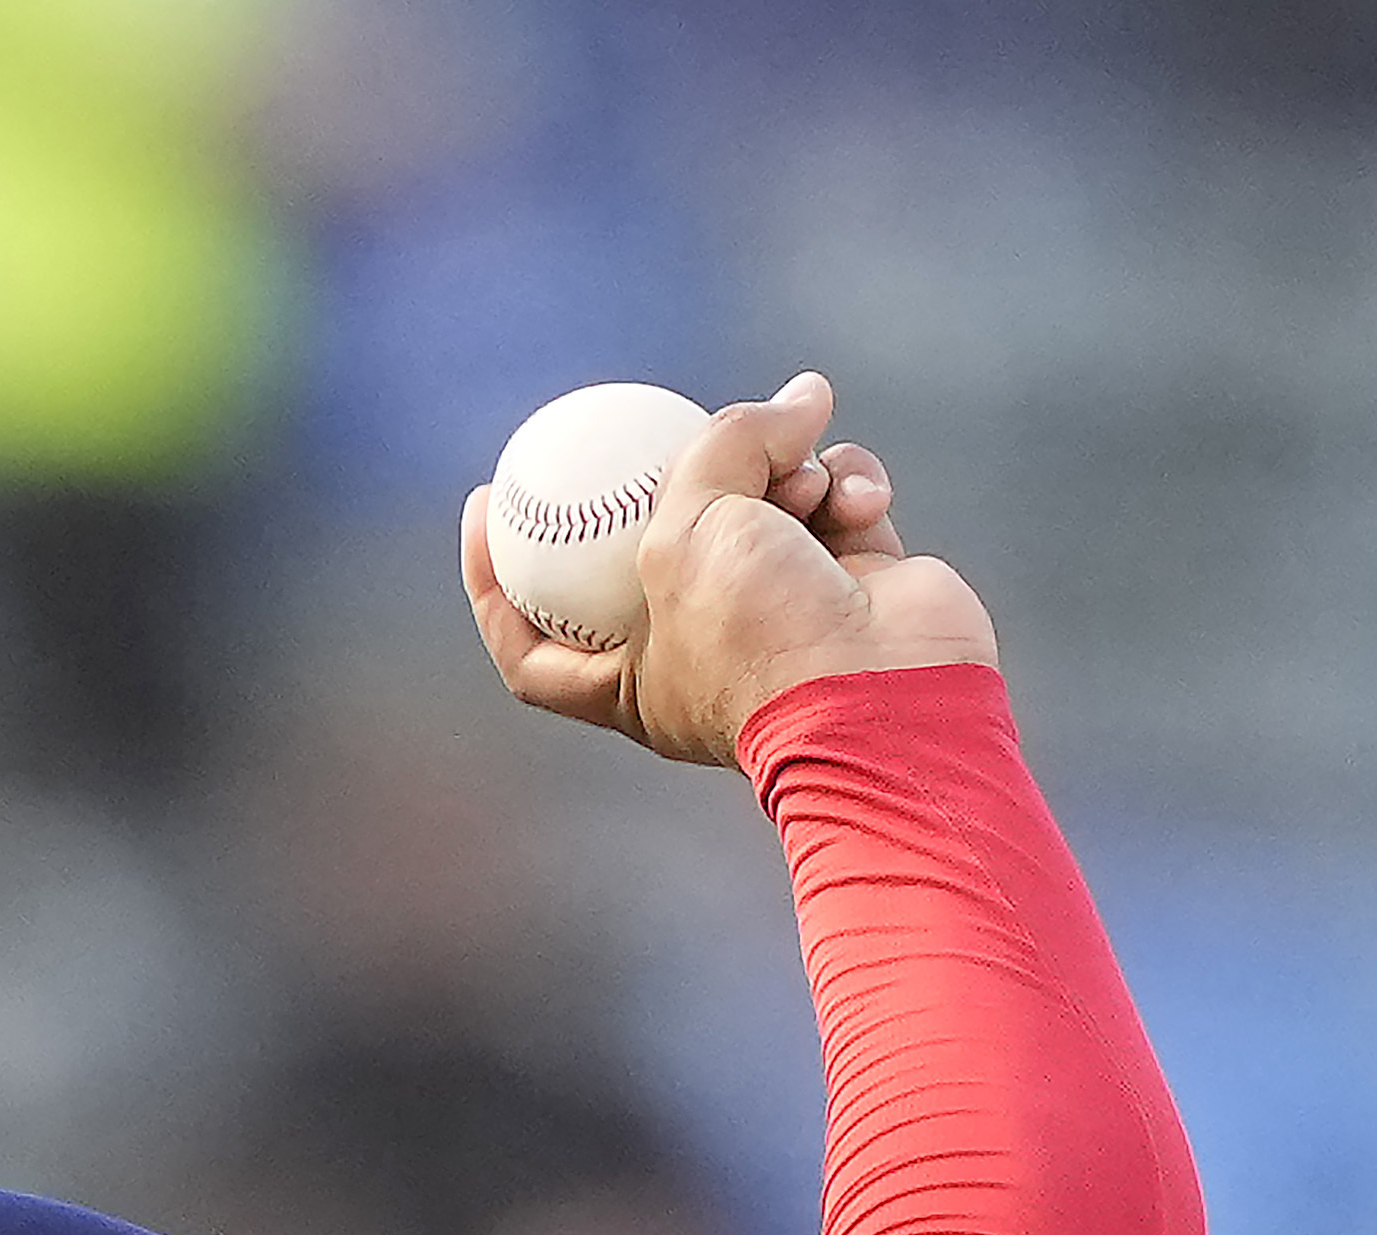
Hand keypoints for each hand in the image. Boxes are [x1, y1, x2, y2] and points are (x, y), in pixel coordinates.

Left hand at [464, 372, 998, 765]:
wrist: (891, 693)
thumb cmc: (766, 636)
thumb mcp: (692, 528)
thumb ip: (718, 447)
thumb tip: (801, 398)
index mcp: (632, 683)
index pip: (533, 644)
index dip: (493, 580)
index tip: (485, 503)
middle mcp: (702, 651)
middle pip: (663, 545)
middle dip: (678, 481)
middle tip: (671, 419)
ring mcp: (781, 615)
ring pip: (764, 503)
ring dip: (785, 471)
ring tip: (801, 480)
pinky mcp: (855, 581)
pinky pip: (838, 504)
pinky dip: (847, 487)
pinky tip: (856, 494)